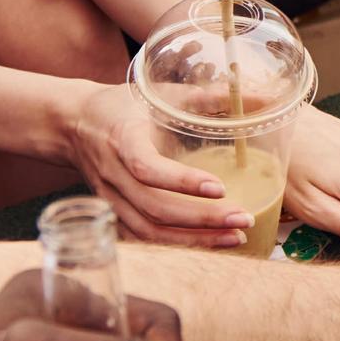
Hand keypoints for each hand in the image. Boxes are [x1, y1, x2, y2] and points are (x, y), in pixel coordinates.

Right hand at [65, 82, 252, 249]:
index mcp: (122, 139)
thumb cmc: (124, 106)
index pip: (147, 168)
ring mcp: (110, 199)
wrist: (74, 124)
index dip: (181, 182)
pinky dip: (175, 247)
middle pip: (154, 208)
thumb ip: (209, 97)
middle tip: (244, 219)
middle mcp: (113, 174)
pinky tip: (208, 245)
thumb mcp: (161, 94)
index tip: (220, 187)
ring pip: (149, 231)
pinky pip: (143, 240)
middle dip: (202, 219)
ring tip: (235, 237)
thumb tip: (265, 97)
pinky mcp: (113, 214)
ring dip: (194, 240)